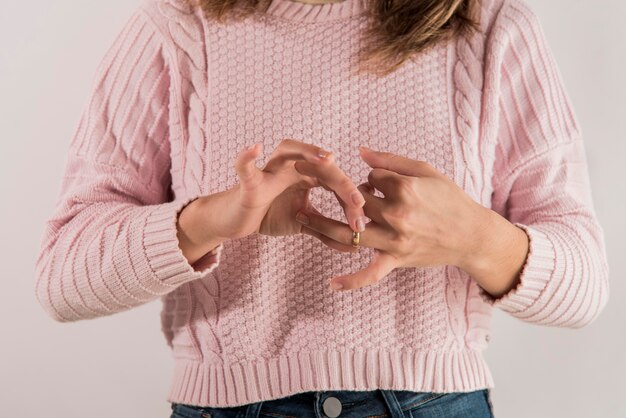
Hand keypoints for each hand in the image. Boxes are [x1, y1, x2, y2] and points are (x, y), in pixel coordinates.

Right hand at [205, 139, 366, 247]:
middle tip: (358, 203)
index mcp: (306, 175)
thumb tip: (354, 245)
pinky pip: (246, 166)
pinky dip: (247, 156)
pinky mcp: (249, 181)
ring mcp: (269, 170)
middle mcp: (291, 167)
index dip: (351, 198)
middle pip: (321, 166)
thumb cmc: (269, 215)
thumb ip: (326, 231)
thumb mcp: (302, 223)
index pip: (335, 180)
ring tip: (328, 158)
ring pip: (290, 151)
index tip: (362, 221)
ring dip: (309, 152)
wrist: (237, 221)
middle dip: (342, 183)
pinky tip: (254, 148)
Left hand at [294, 145, 490, 290]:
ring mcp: (395, 240)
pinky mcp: (396, 260)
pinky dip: (351, 281)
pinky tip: (331, 284)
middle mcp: (397, 214)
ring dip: (321, 225)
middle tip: (322, 187)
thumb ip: (391, 161)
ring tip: (299, 216)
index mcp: (404, 188)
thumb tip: (360, 152)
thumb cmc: (449, 199)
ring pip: (350, 233)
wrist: (471, 235)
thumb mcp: (425, 171)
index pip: (369, 178)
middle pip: (355, 201)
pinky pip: (370, 273)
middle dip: (343, 194)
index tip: (376, 182)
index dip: (369, 178)